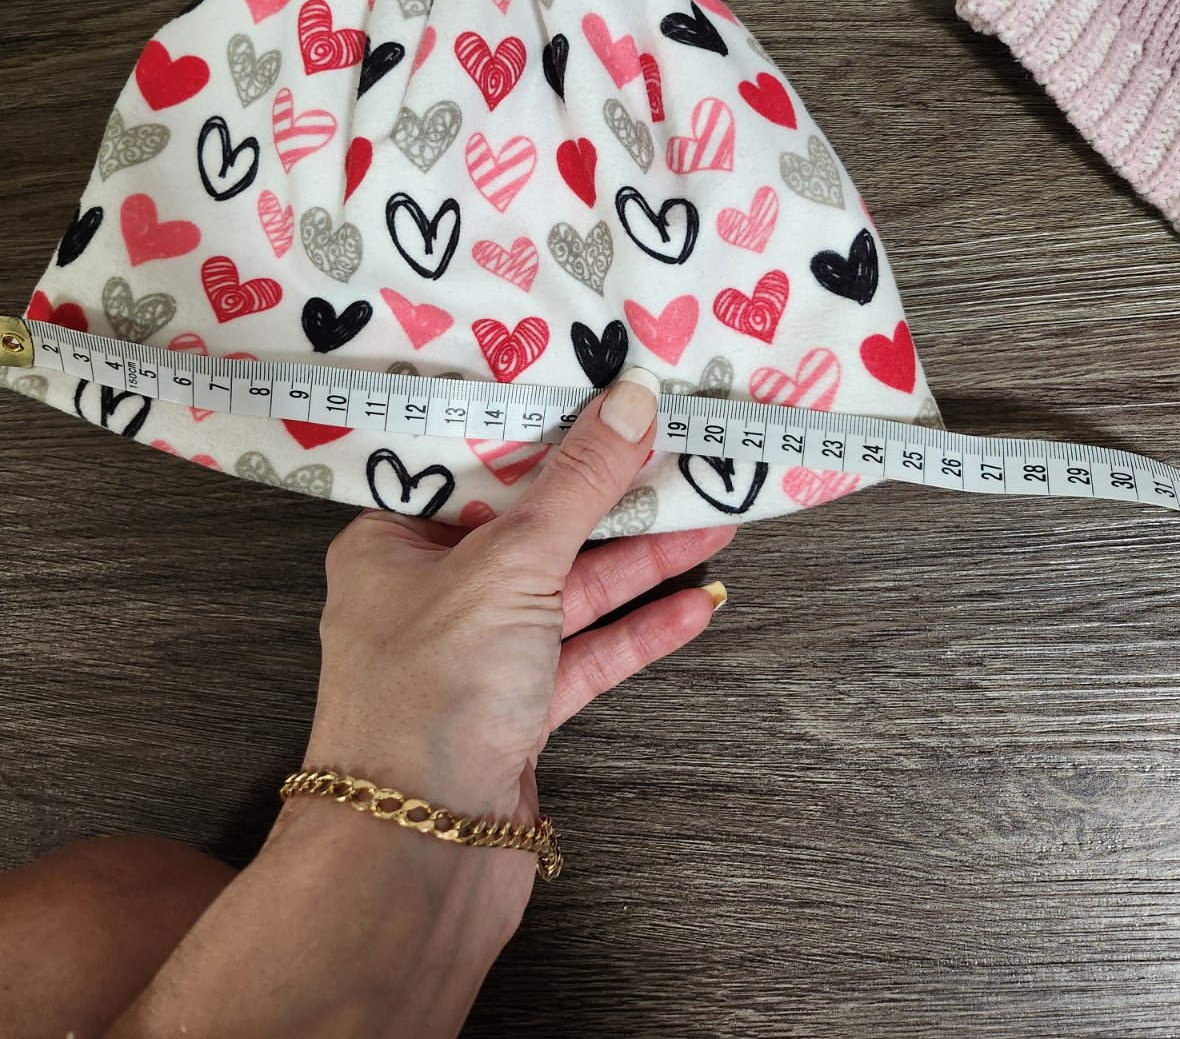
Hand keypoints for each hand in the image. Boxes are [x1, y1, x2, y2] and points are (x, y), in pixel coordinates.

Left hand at [290, 365, 734, 907]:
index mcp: (392, 542)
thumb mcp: (511, 564)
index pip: (475, 466)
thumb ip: (578, 485)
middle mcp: (429, 594)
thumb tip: (630, 403)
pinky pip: (586, 654)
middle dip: (608, 496)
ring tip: (713, 518)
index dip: (542, 428)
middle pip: (532, 526)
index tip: (601, 395)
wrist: (416, 857)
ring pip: (568, 591)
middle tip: (676, 452)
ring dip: (640, 561)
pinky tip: (697, 603)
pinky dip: (640, 629)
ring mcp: (475, 657)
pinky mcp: (516, 713)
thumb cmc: (429, 697)